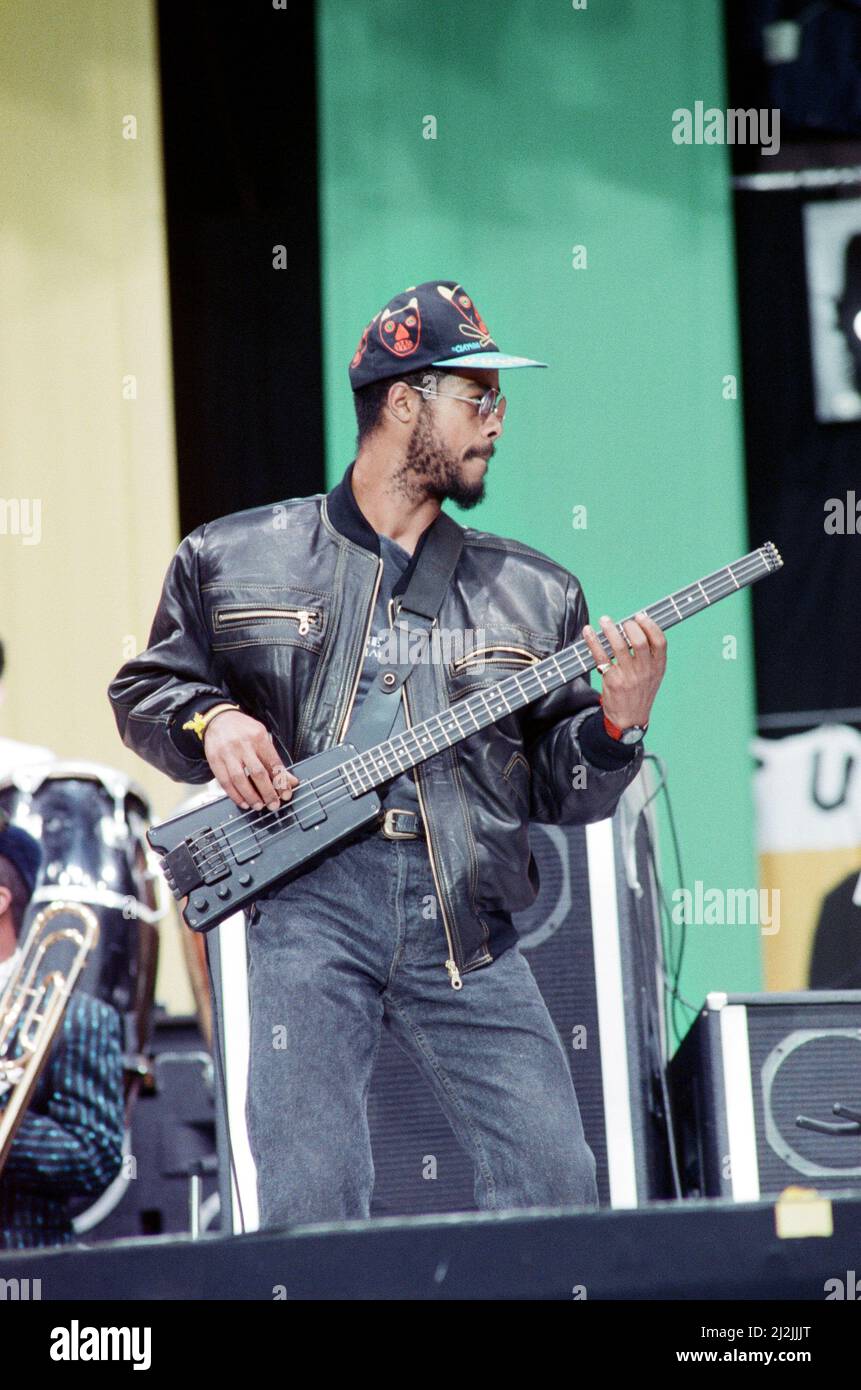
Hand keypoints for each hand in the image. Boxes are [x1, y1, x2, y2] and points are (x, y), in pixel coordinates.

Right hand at [202, 709, 299, 811]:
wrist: (218, 719)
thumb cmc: (243, 730)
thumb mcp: (262, 737)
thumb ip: (274, 759)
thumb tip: (290, 780)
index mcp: (258, 737)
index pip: (273, 763)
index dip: (281, 781)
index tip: (286, 794)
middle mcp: (243, 745)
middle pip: (257, 773)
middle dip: (267, 792)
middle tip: (273, 804)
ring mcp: (227, 753)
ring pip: (239, 779)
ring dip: (250, 796)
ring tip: (258, 805)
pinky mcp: (214, 760)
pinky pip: (225, 782)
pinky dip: (234, 795)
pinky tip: (242, 802)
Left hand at [582, 611, 666, 730]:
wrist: (629, 721)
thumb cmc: (640, 693)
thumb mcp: (653, 677)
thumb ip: (650, 656)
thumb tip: (637, 628)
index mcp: (658, 668)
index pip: (660, 641)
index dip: (650, 626)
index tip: (641, 617)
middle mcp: (645, 671)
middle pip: (639, 641)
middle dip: (630, 626)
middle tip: (623, 622)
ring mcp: (628, 676)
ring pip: (619, 646)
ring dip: (610, 629)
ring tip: (604, 620)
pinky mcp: (612, 681)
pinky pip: (601, 656)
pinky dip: (593, 641)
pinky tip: (589, 631)